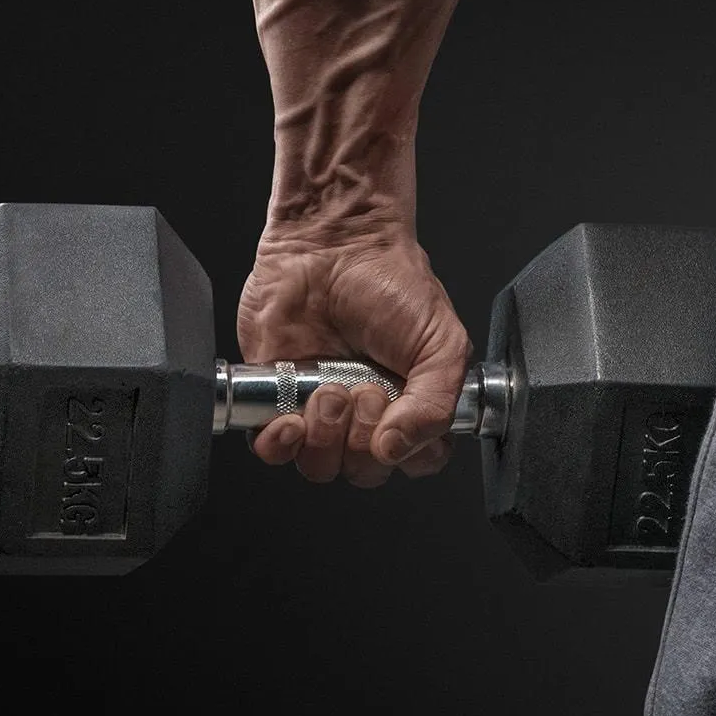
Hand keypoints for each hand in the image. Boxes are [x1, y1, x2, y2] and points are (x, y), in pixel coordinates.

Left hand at [233, 225, 473, 485]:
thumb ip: (438, 402)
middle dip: (363, 437)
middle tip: (364, 388)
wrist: (331, 244)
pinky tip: (290, 416)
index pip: (417, 461)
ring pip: (320, 467)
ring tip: (327, 387)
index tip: (399, 420)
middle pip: (366, 471)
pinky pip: (273, 452)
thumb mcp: (442, 339)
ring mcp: (321, 410)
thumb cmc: (391, 282)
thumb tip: (398, 449)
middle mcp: (368, 413)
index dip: (407, 452)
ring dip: (324, 434)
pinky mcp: (276, 400)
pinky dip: (279, 444)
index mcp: (413, 402)